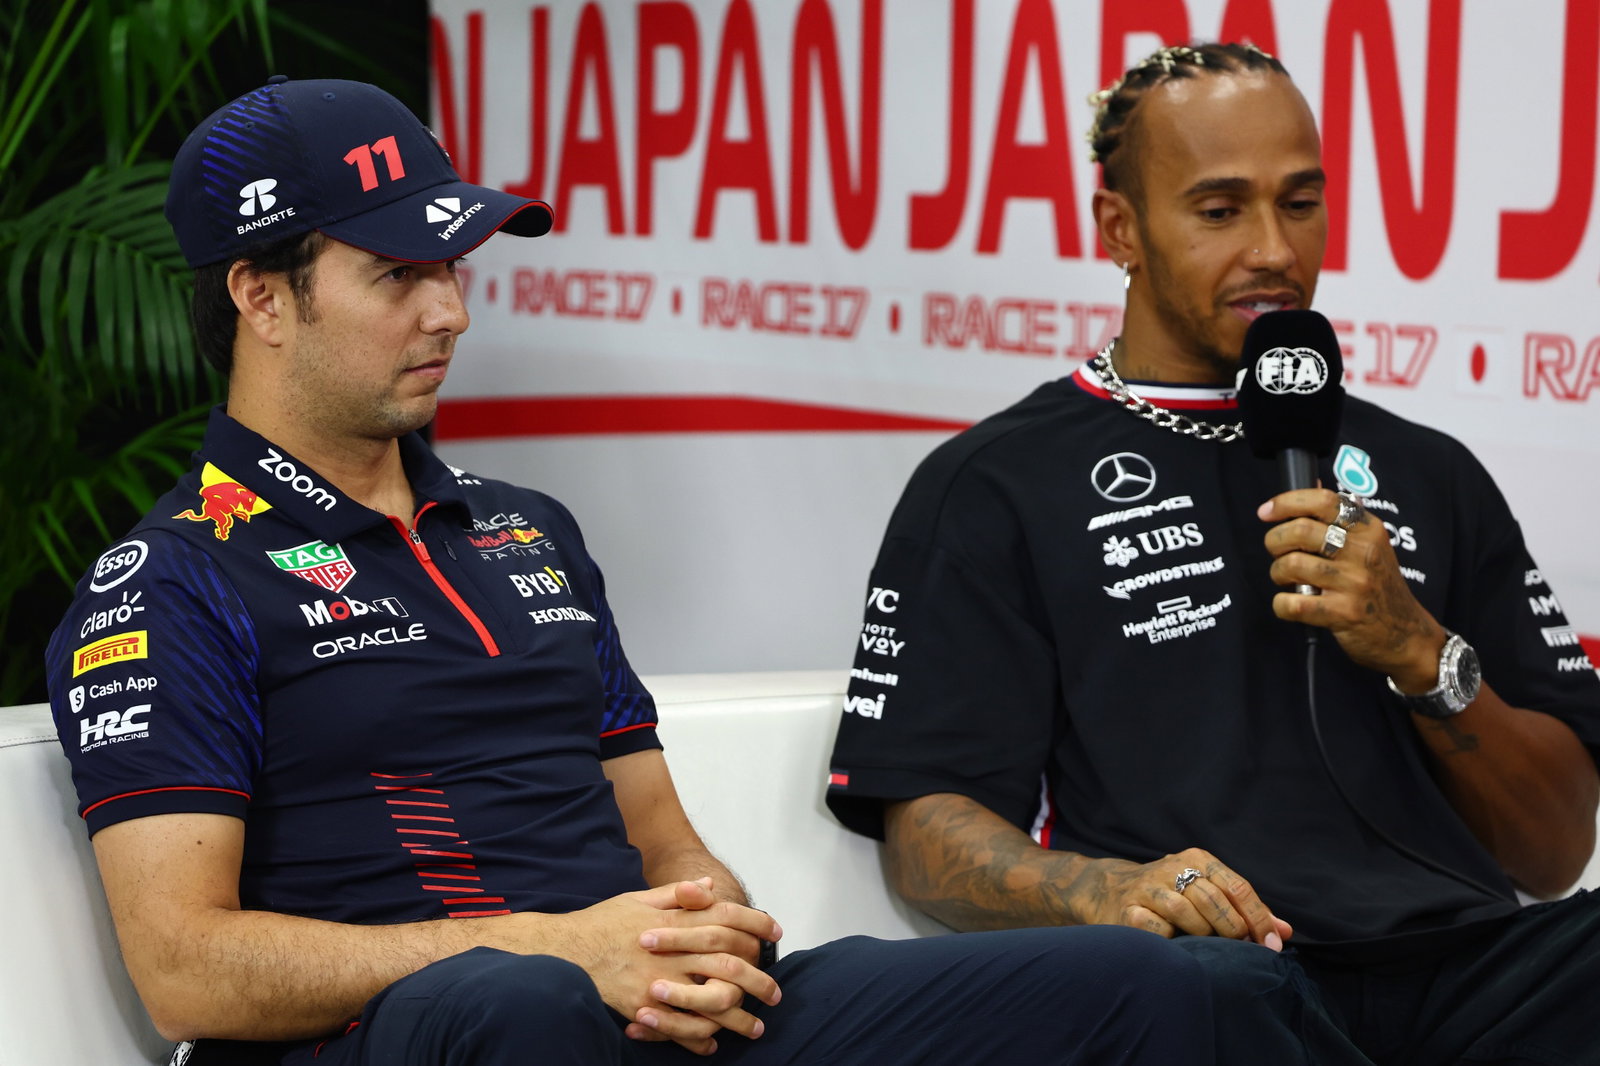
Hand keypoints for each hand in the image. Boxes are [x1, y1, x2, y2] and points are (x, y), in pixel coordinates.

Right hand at [567, 879, 780, 1055]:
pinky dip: (700, 1038)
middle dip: (757, 979)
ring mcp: (658, 980)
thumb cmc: (602, 922)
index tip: (776, 933)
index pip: (726, 917)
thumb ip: (677, 894)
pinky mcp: (643, 1006)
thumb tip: (710, 885)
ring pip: (710, 1000)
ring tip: (755, 1028)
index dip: (755, 924)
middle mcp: (671, 950)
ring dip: (737, 1017)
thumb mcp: (638, 898)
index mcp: (673, 920)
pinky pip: (679, 1028)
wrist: (564, 949)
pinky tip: (713, 1044)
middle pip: (728, 963)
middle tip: (776, 993)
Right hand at [1075, 849, 1291, 949]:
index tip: (1271, 945)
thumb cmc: (1170, 894)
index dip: (1258, 918)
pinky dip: (1170, 938)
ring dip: (1202, 932)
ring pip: (1185, 911)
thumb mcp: (1207, 891)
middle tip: (1241, 948)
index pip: (1237, 886)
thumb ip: (1244, 909)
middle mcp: (1173, 867)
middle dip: (1234, 928)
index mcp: (1197, 858)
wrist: (1108, 889)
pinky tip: (1174, 943)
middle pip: (1214, 898)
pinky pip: (1156, 927)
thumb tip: (1285, 932)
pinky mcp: (1128, 909)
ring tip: (1206, 943)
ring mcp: (1148, 887)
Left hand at [1258, 488, 1444, 686]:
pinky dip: (1282, 604)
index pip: (1323, 500)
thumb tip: (1313, 484)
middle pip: (1300, 530)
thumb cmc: (1379, 587)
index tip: (1267, 512)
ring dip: (1278, 573)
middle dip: (1275, 541)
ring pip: (1292, 565)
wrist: (1407, 635)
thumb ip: (1341, 518)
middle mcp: (1363, 552)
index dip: (1287, 502)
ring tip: (1288, 580)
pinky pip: (1293, 603)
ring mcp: (1354, 583)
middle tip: (1278, 553)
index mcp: (1368, 530)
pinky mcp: (1343, 613)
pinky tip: (1291, 604)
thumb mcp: (1371, 546)